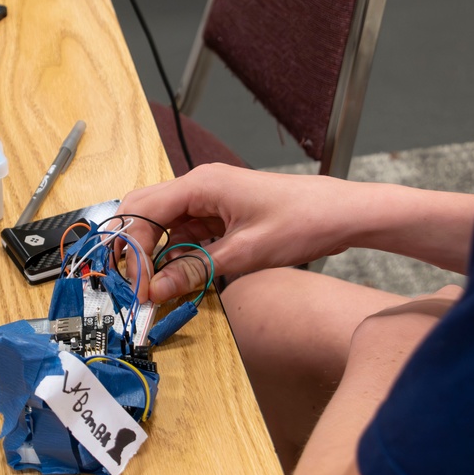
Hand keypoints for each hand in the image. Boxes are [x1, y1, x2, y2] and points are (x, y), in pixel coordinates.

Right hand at [118, 164, 358, 301]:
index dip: (133, 250)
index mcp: (202, 184)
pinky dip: (175, 254)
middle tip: (133, 284)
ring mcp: (208, 198)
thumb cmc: (302, 221)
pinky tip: (176, 278)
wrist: (340, 213)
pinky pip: (184, 231)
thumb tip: (155, 290)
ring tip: (153, 288)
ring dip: (154, 254)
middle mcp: (199, 185)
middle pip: (143, 211)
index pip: (143, 212)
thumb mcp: (245, 253)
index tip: (136, 285)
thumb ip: (195, 270)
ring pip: (162, 223)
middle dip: (133, 248)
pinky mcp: (218, 213)